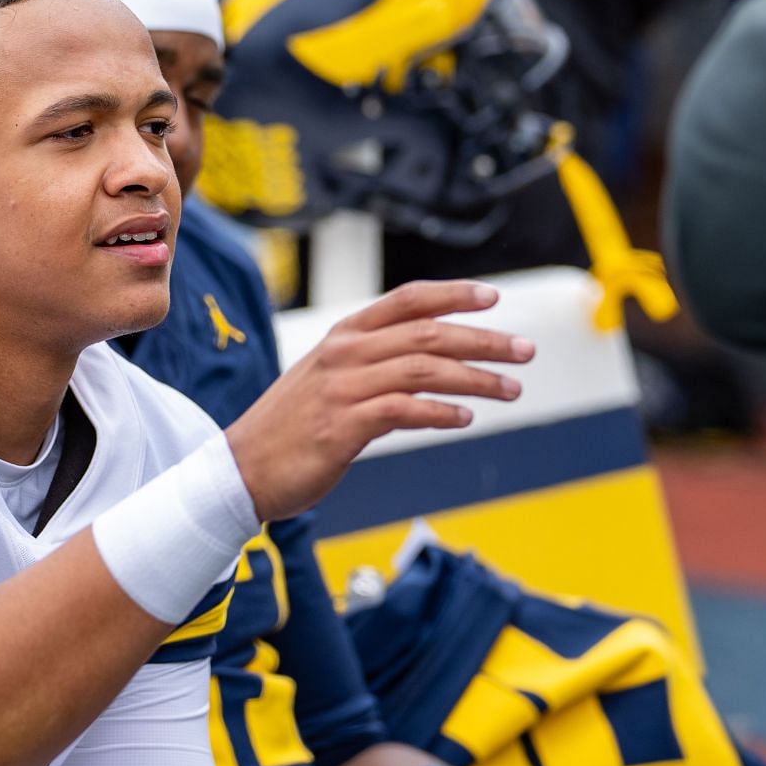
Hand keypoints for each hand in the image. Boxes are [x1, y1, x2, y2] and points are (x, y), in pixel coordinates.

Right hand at [226, 281, 532, 520]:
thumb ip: (370, 367)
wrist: (240, 470)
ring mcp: (341, 389)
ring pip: (424, 369)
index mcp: (342, 338)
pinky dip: (442, 412)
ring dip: (476, 378)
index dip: (453, 295)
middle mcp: (343, 354)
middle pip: (427, 332)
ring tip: (511, 389)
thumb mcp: (326, 382)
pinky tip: (465, 418)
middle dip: (484, 339)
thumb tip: (426, 369)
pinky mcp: (342, 427)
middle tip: (525, 351)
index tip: (492, 298)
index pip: (406, 300)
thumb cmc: (287, 430)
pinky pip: (405, 410)